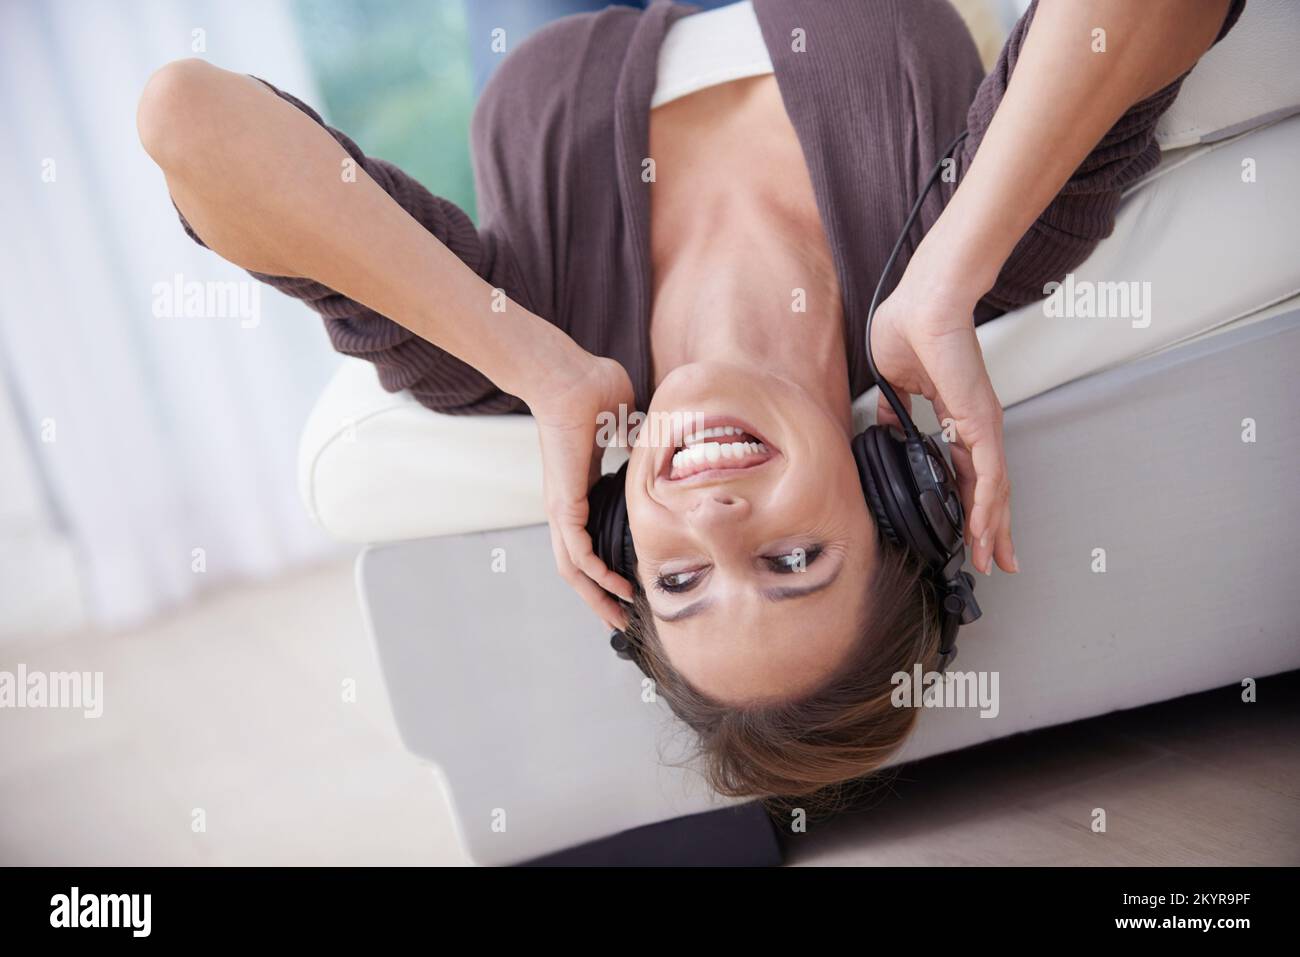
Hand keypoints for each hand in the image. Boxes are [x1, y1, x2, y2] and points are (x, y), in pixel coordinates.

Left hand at [526, 350, 636, 628]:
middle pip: (577, 568)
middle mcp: (566, 506)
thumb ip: (642, 434)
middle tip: (622, 622)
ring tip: (620, 618)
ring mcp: (562, 506)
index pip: (589, 541)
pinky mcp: (563, 503)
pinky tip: (616, 588)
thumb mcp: (626, 420)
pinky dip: (594, 574)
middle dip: (600, 599)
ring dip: (596, 597)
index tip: (630, 585)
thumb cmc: (592, 388)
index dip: (606, 567)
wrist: (569, 377)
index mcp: (580, 489)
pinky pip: (576, 551)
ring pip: (573, 568)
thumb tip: (667, 434)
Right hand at [868, 273, 1016, 575]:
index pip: (968, 469)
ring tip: (991, 560)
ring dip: (992, 528)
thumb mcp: (895, 379)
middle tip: (995, 561)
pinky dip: (986, 506)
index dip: (970, 502)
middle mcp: (976, 425)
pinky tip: (983, 531)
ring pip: (994, 489)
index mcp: (957, 415)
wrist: (926, 302)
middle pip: (989, 488)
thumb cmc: (910, 324)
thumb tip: (884, 427)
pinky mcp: (980, 422)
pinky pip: (988, 474)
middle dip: (991, 528)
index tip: (968, 531)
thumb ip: (893, 409)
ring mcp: (982, 425)